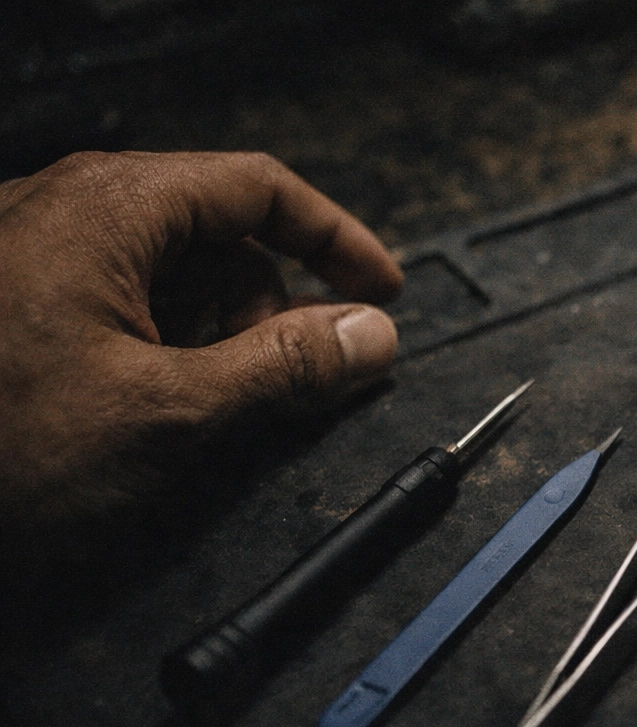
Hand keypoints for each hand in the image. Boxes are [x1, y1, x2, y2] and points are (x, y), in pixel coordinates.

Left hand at [0, 151, 403, 529]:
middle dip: (267, 307)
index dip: (337, 241)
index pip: (259, 188)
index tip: (382, 293)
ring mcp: (33, 255)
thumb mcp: (167, 411)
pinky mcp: (15, 304)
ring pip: (168, 274)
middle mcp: (66, 212)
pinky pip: (119, 304)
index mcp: (108, 207)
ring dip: (213, 336)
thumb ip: (284, 368)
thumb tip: (368, 337)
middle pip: (217, 234)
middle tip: (285, 383)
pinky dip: (161, 349)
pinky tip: (148, 409)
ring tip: (201, 408)